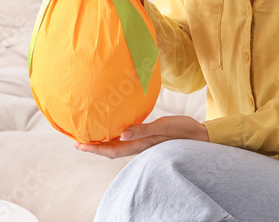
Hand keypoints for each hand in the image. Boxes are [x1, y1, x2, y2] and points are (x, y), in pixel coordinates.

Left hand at [74, 115, 209, 158]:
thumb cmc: (183, 130)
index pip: (112, 150)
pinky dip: (116, 137)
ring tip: (90, 137)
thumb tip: (122, 134)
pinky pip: (127, 140)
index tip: (78, 145)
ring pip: (118, 146)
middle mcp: (139, 146)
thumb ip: (143, 130)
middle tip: (77, 142)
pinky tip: (114, 130)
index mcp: (140, 144)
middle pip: (111, 150)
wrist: (201, 136)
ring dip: (103, 143)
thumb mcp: (163, 127)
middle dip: (94, 147)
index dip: (94, 149)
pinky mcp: (149, 138)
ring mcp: (144, 143)